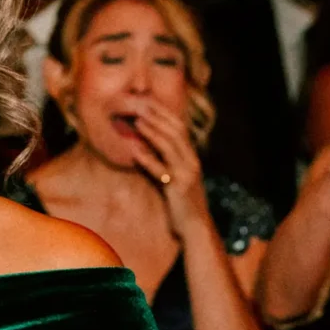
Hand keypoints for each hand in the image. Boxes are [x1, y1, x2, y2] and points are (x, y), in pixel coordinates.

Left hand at [126, 101, 206, 234]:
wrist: (195, 227)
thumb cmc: (181, 203)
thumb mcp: (173, 179)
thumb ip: (163, 163)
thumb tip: (142, 148)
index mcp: (190, 157)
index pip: (179, 129)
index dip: (164, 114)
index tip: (149, 102)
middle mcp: (191, 162)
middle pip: (175, 133)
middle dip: (158, 117)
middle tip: (141, 104)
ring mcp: (186, 173)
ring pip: (170, 147)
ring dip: (152, 132)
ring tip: (137, 120)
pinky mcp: (178, 187)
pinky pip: (161, 170)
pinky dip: (147, 159)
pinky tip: (134, 151)